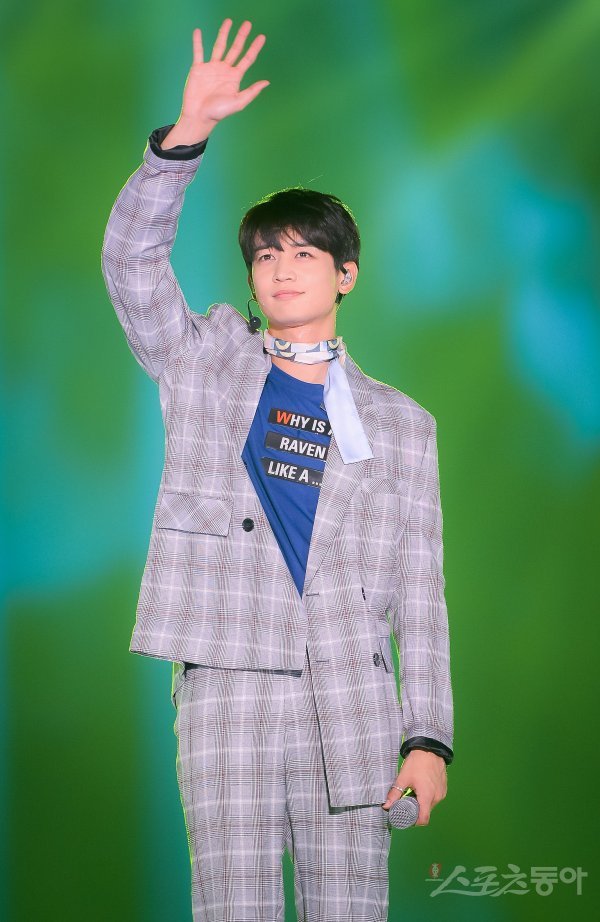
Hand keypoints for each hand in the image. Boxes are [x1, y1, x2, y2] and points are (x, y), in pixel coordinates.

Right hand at [175, 19, 268, 139]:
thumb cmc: (218, 113)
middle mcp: (224, 70)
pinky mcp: (199, 68)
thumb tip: (266, 82)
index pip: (247, 59)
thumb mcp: (238, 102)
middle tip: (247, 23)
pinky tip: (198, 31)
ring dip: (223, 33)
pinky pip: (198, 52)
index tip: (262, 37)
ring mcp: (212, 68)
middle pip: (235, 49)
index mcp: (235, 77)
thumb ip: (252, 92)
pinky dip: (198, 42)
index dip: (255, 48)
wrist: (199, 116)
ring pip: (219, 46)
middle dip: (241, 36)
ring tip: (228, 21)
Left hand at [382, 750, 446, 825]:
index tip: (406, 817)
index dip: (414, 822)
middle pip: (426, 812)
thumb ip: (395, 793)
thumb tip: (386, 806)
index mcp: (427, 797)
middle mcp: (437, 797)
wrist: (430, 748)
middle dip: (415, 810)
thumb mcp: (403, 778)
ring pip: (430, 805)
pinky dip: (427, 796)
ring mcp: (442, 793)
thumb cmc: (417, 763)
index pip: (423, 819)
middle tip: (406, 801)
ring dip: (421, 802)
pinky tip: (421, 787)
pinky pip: (435, 797)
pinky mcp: (443, 788)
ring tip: (413, 792)